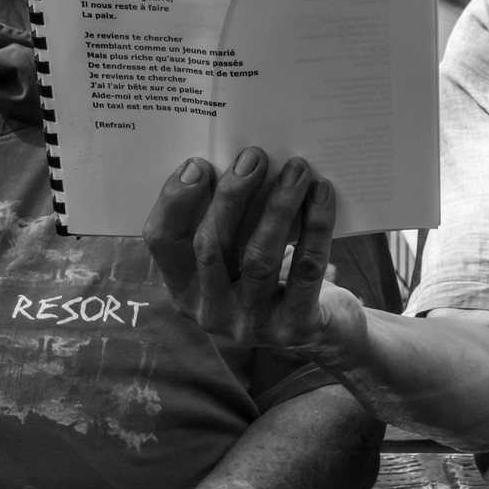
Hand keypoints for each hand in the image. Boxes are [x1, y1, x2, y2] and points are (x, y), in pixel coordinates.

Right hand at [144, 148, 367, 361]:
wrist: (326, 331)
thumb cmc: (275, 277)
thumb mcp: (239, 254)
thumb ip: (227, 220)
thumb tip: (235, 159)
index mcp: (185, 288)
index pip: (161, 242)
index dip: (174, 201)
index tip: (198, 164)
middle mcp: (210, 312)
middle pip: (210, 247)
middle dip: (231, 196)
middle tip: (255, 157)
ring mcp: (251, 325)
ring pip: (258, 258)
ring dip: (278, 206)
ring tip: (296, 169)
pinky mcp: (294, 327)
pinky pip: (304, 270)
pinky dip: (316, 227)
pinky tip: (321, 194)